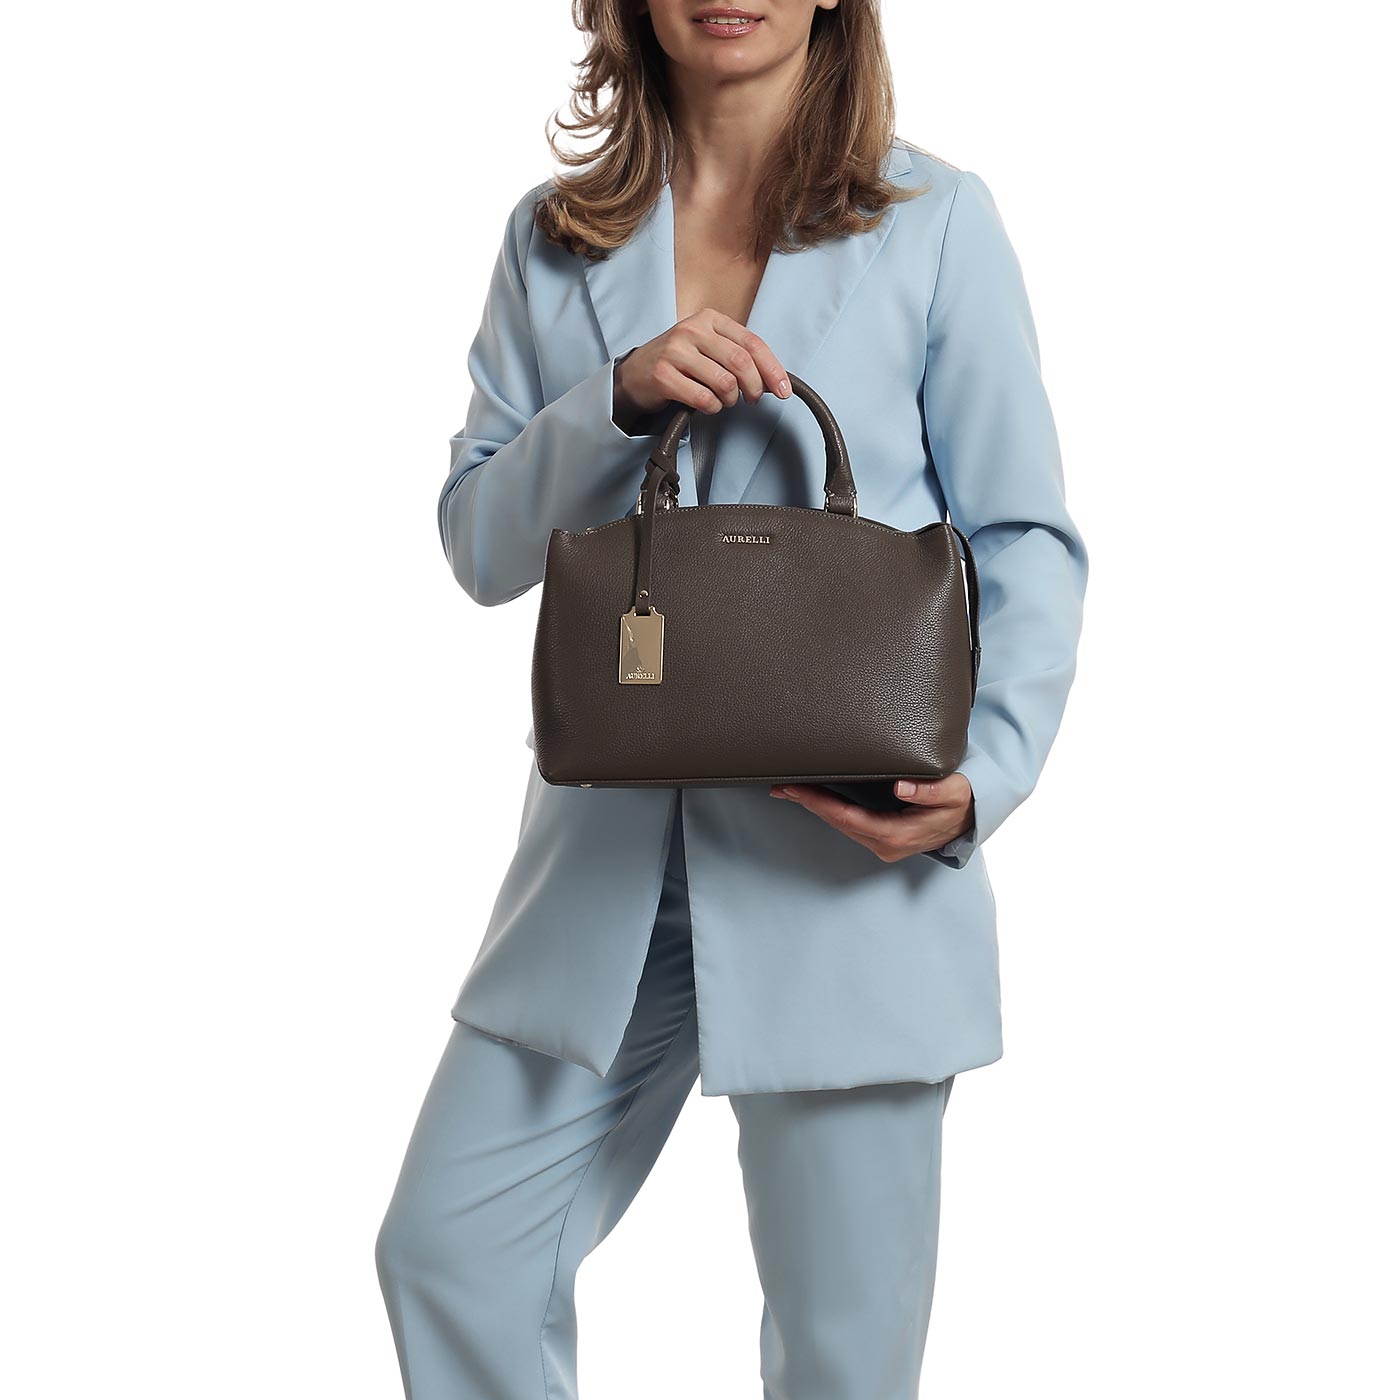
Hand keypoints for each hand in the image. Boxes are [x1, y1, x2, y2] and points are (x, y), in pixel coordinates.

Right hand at [614, 308, 791, 426]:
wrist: (635, 373)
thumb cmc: (678, 362)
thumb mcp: (708, 347)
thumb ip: (738, 356)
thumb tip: (774, 379)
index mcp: (710, 319)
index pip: (752, 343)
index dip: (773, 369)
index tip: (784, 390)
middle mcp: (692, 330)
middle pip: (741, 362)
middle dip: (755, 387)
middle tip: (753, 400)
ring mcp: (675, 352)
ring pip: (724, 382)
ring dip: (731, 400)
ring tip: (724, 401)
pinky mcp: (663, 376)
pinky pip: (703, 399)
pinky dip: (712, 408)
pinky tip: (706, 405)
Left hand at [769, 775, 974, 863]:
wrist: (972, 819)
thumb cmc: (962, 802)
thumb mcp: (954, 792)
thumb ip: (930, 789)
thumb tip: (901, 787)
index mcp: (897, 834)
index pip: (848, 817)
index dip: (820, 803)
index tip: (798, 789)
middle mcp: (885, 844)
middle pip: (837, 822)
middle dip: (808, 803)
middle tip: (781, 784)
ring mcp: (882, 843)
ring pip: (840, 824)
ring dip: (815, 807)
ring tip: (790, 789)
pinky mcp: (881, 837)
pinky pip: (849, 823)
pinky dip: (830, 810)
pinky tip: (816, 798)